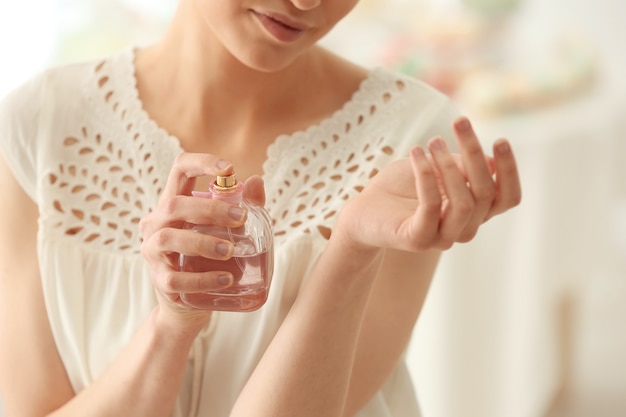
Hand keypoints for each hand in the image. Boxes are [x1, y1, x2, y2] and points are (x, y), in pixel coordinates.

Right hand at [139, 153, 265, 323]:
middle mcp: (157, 222)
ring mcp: (153, 251)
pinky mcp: (158, 280)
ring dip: (202, 242)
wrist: (190, 304)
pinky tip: (226, 279)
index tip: (229, 169)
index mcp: (174, 203)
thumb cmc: (209, 258)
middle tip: (240, 218)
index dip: (202, 163)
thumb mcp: (228, 230)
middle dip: (210, 209)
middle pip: (174, 205)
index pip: (180, 170)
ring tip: (230, 251)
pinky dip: (202, 278)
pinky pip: (175, 278)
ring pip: (168, 238)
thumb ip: (244, 206)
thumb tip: (257, 182)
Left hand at [336, 117, 520, 252]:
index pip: (508, 198)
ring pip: (464, 203)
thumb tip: (491, 161)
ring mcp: (443, 238)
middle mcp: (464, 228)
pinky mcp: (418, 240)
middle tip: (459, 121)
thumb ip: (462, 166)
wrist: (362, 212)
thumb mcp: (435, 167)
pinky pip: (431, 207)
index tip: (500, 139)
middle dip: (475, 153)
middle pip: (486, 193)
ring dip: (449, 165)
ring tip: (432, 141)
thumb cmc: (401, 187)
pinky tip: (416, 154)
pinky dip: (425, 176)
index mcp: (475, 212)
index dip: (510, 171)